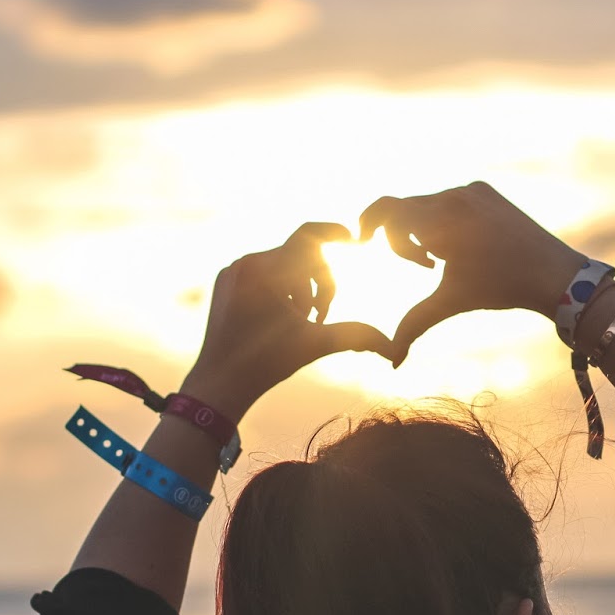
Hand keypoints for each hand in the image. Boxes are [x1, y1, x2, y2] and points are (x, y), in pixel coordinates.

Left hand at [184, 222, 396, 417]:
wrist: (219, 382)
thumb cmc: (267, 364)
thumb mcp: (316, 344)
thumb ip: (356, 336)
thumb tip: (394, 349)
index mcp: (268, 272)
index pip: (309, 235)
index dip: (335, 232)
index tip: (354, 238)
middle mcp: (248, 262)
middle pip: (300, 255)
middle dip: (319, 282)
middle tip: (320, 316)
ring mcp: (233, 269)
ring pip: (283, 261)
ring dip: (301, 286)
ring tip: (300, 320)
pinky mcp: (226, 278)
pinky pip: (262, 268)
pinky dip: (280, 286)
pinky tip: (280, 316)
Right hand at [358, 182, 585, 364]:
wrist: (553, 273)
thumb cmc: (501, 288)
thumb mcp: (452, 303)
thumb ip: (414, 324)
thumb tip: (392, 361)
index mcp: (442, 220)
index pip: (387, 208)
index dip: (368, 222)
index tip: (361, 241)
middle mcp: (454, 196)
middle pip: (405, 209)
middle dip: (406, 240)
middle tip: (427, 267)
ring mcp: (471, 190)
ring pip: (426, 205)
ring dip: (426, 232)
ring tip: (449, 259)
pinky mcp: (483, 190)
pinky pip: (448, 200)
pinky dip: (444, 222)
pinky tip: (465, 247)